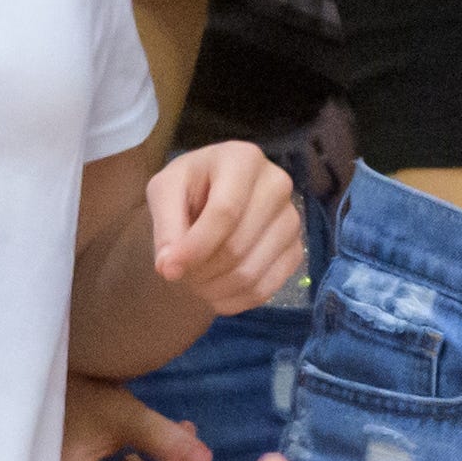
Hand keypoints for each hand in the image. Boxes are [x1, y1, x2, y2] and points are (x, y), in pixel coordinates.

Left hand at [146, 141, 308, 314]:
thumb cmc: (190, 187)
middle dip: (200, 269)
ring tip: (194, 280)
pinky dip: (235, 300)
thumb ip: (165, 226)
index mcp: (244, 159)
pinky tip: (215, 291)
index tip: (167, 270)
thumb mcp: (165, 192)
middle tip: (178, 273)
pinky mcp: (296, 249)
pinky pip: (267, 289)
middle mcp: (277, 185)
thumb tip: (170, 268)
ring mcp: (292, 219)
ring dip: (214, 288)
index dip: (195, 247)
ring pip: (251, 272)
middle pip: (237, 246)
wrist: (215, 194)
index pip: (225, 213)